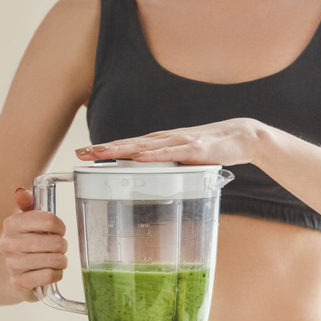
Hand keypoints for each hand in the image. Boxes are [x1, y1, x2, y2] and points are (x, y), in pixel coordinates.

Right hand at [0, 187, 68, 301]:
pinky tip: (52, 272)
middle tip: (59, 248)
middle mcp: (8, 243)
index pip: (48, 220)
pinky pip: (50, 275)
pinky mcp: (19, 283)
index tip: (58, 231)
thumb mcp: (27, 221)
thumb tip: (21, 192)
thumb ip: (27, 204)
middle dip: (62, 245)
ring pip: (55, 260)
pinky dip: (57, 274)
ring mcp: (13, 264)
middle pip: (55, 242)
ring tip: (56, 260)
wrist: (12, 273)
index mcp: (11, 224)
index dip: (60, 226)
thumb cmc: (26, 243)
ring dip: (61, 261)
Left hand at [75, 118, 264, 165]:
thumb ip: (167, 169)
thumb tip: (151, 185)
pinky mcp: (195, 150)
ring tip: (99, 154)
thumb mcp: (182, 161)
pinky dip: (153, 155)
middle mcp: (164, 140)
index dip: (103, 150)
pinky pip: (171, 153)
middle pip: (127, 144)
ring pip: (143, 146)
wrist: (241, 135)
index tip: (81, 155)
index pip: (126, 146)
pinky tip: (138, 157)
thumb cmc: (210, 149)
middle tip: (79, 154)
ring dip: (120, 149)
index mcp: (159, 144)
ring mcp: (178, 143)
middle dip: (102, 150)